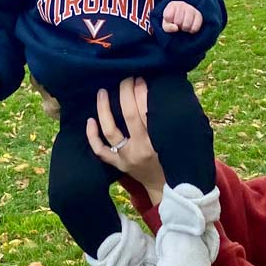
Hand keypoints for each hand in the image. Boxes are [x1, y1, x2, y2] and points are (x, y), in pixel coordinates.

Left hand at [86, 78, 166, 204]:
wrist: (166, 187)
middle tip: (125, 78)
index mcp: (158, 141)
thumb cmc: (173, 158)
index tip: (140, 78)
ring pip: (110, 130)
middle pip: (129, 115)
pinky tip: (90, 120)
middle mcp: (141, 148)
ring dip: (104, 109)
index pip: (147, 111)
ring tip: (102, 92)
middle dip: (126, 93)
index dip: (142, 92)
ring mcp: (126, 157)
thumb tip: (162, 90)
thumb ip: (168, 120)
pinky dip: (92, 136)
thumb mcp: (175, 140)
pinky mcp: (117, 164)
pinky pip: (100, 150)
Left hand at [162, 0, 202, 33]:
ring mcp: (191, 9)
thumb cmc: (172, 21)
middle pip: (178, 22)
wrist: (183, 18)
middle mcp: (182, 4)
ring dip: (184, 29)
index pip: (168, 16)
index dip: (168, 22)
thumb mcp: (166, 24)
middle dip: (177, 25)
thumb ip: (167, 27)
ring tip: (184, 25)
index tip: (170, 20)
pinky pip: (195, 28)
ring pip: (186, 25)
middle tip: (178, 23)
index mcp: (172, 5)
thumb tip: (176, 28)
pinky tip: (190, 27)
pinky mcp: (199, 15)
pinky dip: (191, 31)